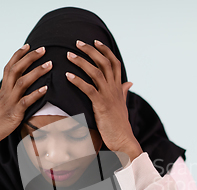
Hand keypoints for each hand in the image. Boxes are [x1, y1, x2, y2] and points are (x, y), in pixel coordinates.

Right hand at [0, 44, 51, 167]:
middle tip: (43, 49)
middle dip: (30, 57)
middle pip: (16, 69)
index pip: (9, 67)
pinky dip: (36, 94)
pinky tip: (46, 88)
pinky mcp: (13, 114)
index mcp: (2, 90)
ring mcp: (9, 102)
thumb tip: (19, 97)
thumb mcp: (1, 108)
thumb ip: (10, 100)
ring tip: (49, 64)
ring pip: (22, 82)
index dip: (18, 55)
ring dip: (37, 72)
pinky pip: (25, 101)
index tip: (28, 46)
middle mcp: (5, 93)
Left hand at [65, 40, 142, 162]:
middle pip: (104, 62)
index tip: (95, 41)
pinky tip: (68, 76)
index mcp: (118, 87)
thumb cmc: (120, 124)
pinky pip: (89, 89)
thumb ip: (124, 91)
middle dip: (91, 50)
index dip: (105, 50)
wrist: (123, 140)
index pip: (114, 62)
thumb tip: (129, 82)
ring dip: (81, 62)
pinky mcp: (101, 105)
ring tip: (69, 55)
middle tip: (77, 43)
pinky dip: (78, 81)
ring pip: (96, 72)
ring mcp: (108, 96)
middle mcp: (114, 88)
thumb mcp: (123, 104)